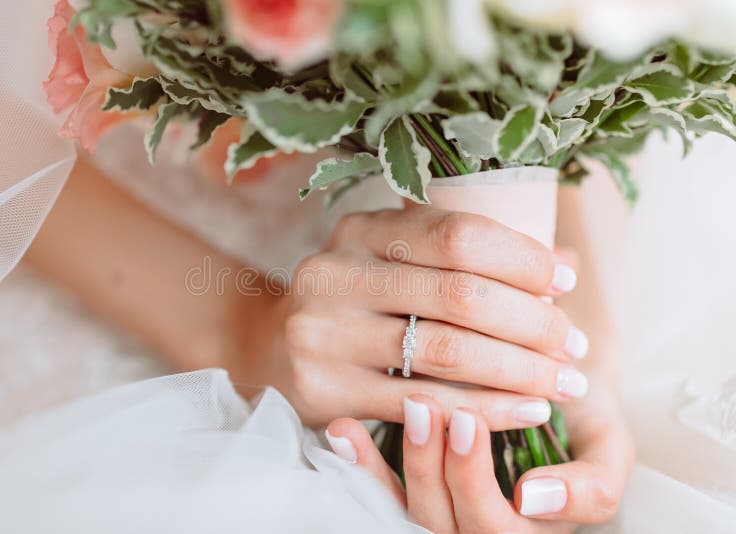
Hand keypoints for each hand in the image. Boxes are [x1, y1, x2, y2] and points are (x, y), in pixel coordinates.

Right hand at [250, 206, 588, 426]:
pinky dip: (487, 411)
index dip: (523, 257)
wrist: (271, 348)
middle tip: (574, 346)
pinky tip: (526, 412)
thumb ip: (471, 260)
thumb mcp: (398, 263)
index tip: (564, 283)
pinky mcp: (324, 390)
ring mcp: (324, 333)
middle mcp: (335, 273)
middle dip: (534, 323)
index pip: (457, 232)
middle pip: (460, 294)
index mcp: (360, 230)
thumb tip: (563, 265)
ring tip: (563, 383)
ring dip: (522, 371)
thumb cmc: (357, 301)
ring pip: (448, 352)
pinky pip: (424, 404)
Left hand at [326, 390, 632, 532]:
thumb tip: (534, 499)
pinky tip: (344, 429)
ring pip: (411, 513)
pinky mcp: (410, 490)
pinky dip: (360, 463)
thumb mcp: (609, 449)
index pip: (502, 532)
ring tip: (414, 408)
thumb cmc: (580, 419)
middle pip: (450, 525)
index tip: (489, 448)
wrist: (547, 388)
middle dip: (445, 470)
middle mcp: (483, 531)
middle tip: (449, 411)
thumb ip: (596, 484)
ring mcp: (443, 514)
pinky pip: (379, 492)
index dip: (481, 488)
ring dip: (404, 463)